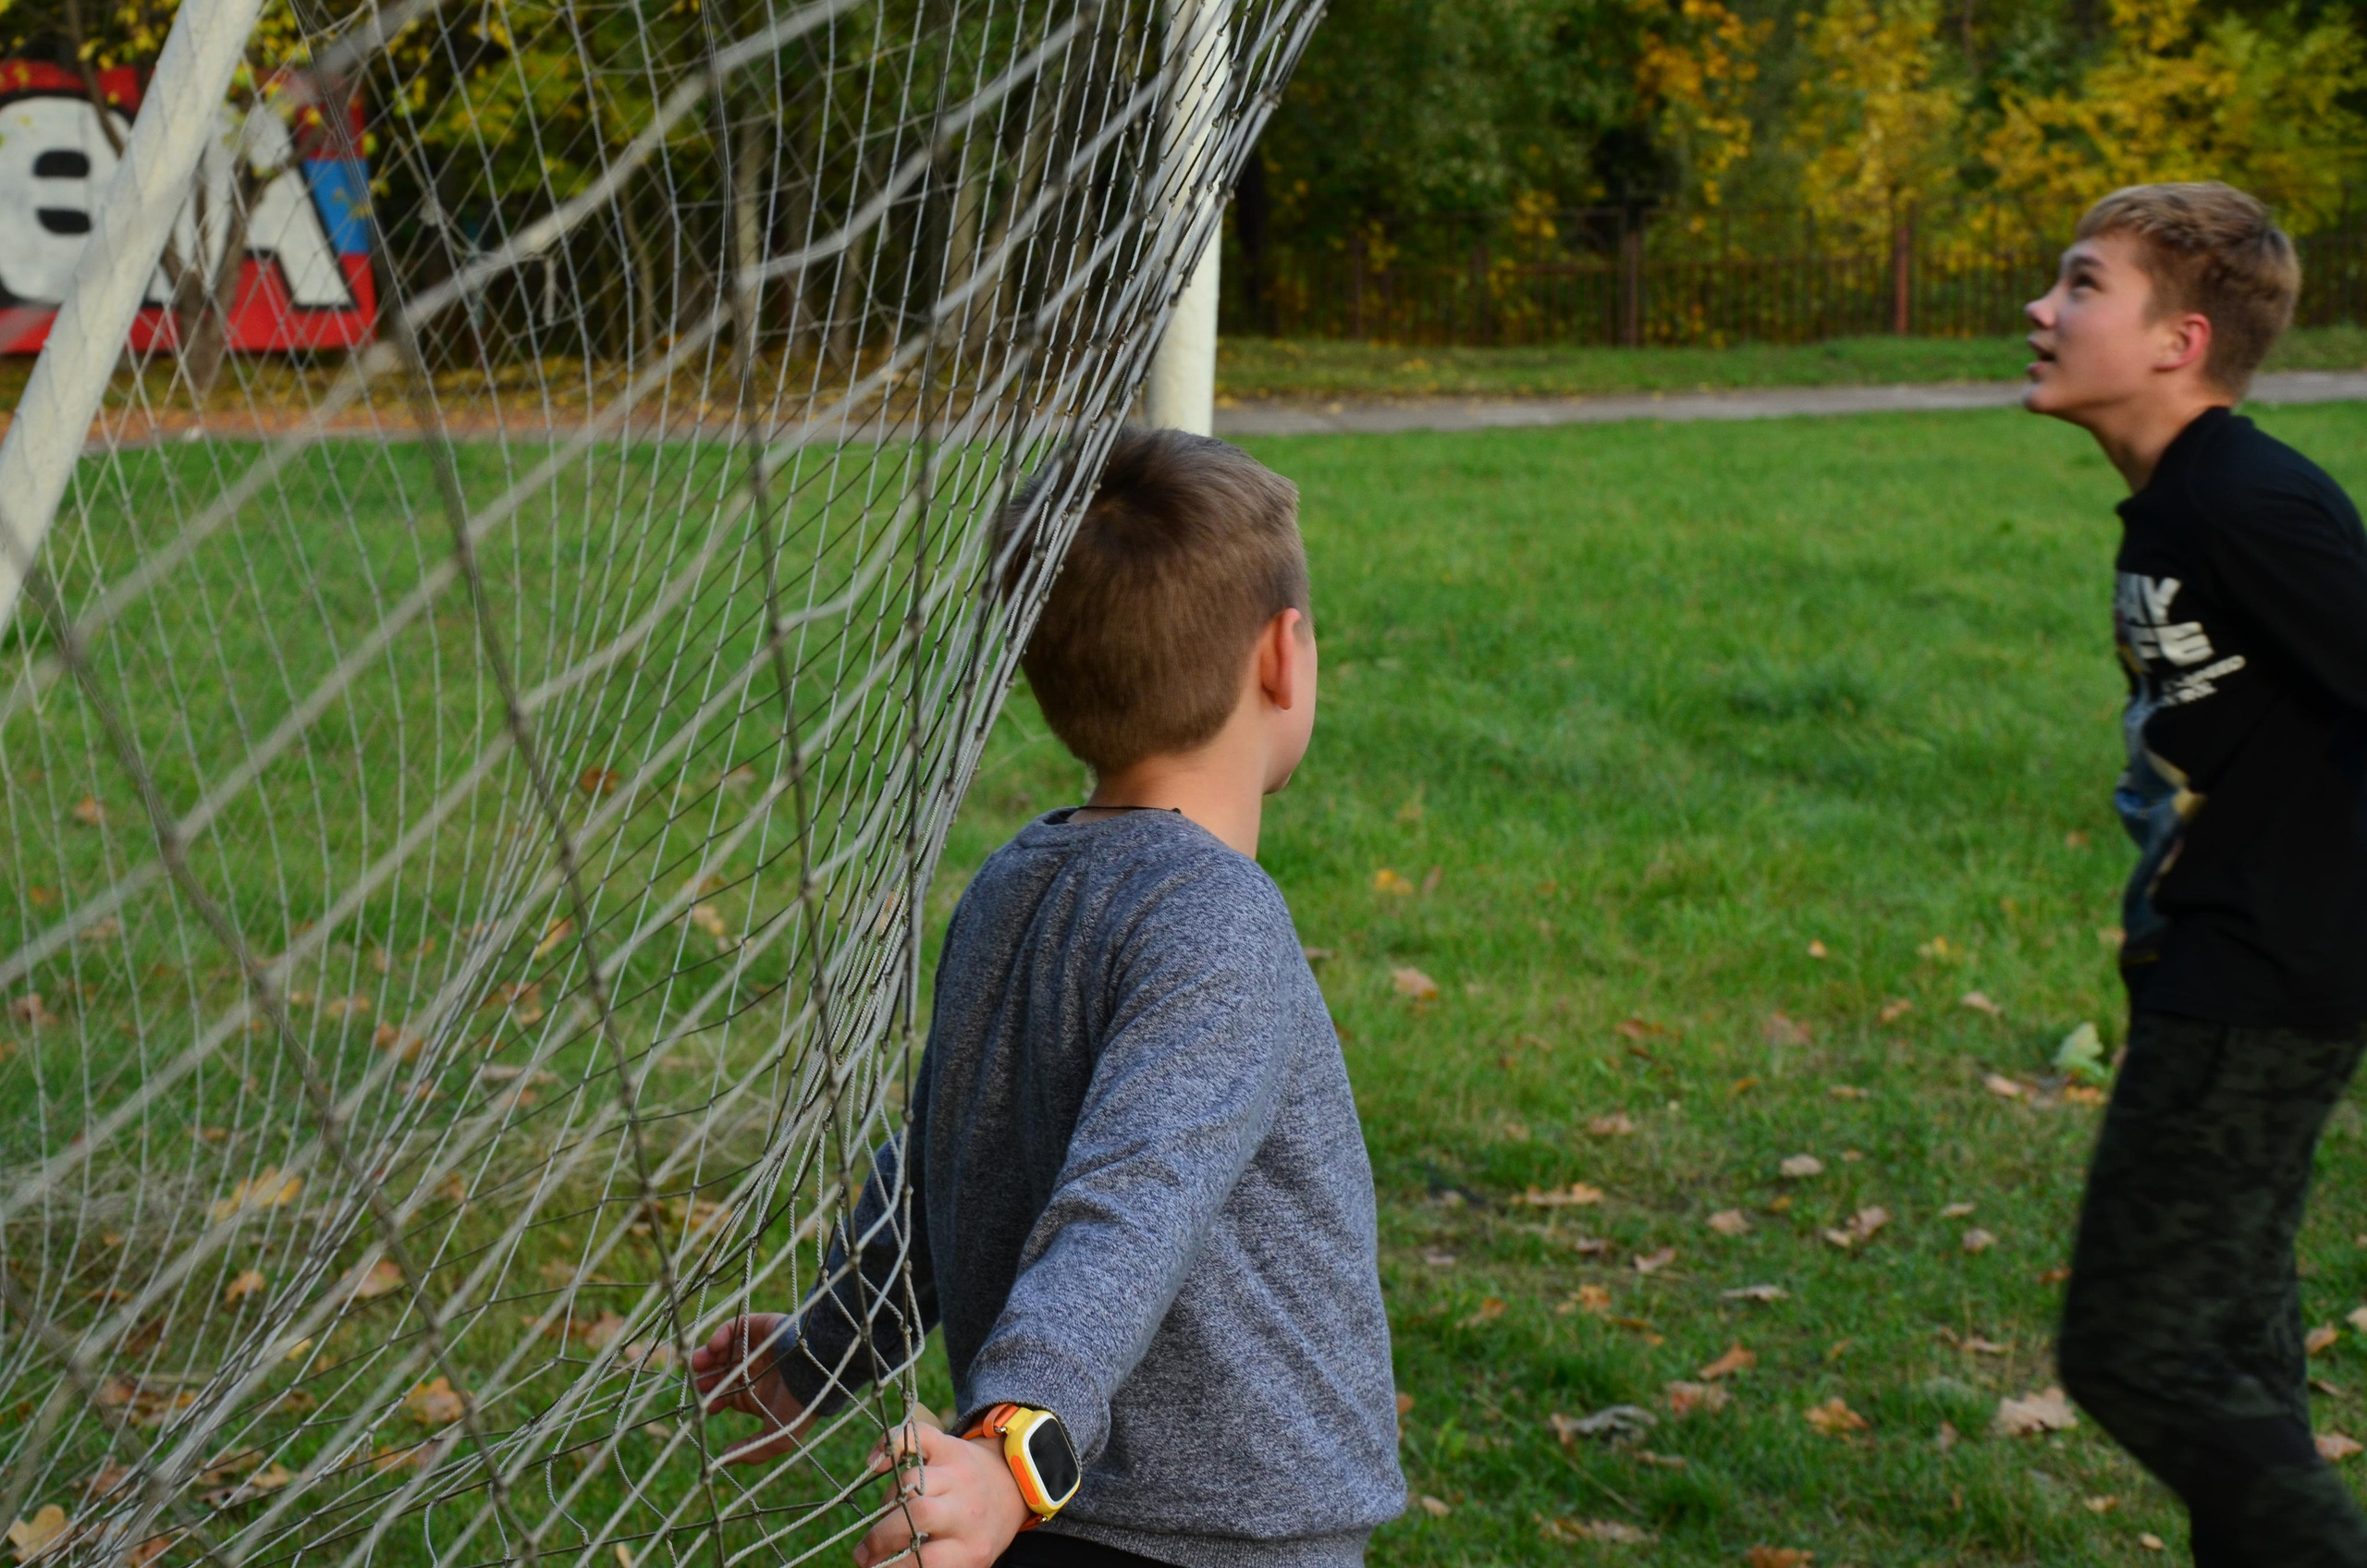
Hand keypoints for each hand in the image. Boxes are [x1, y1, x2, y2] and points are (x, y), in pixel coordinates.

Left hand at [691, 1313, 810, 1462]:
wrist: (820, 1371)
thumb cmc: (802, 1407)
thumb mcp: (778, 1438)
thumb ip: (752, 1450)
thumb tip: (724, 1460)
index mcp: (757, 1395)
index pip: (727, 1396)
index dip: (714, 1401)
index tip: (708, 1406)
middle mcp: (755, 1370)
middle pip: (721, 1372)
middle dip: (706, 1378)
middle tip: (699, 1383)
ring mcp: (757, 1348)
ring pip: (723, 1350)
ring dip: (707, 1356)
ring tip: (699, 1362)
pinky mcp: (761, 1327)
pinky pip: (735, 1327)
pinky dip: (721, 1334)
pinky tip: (714, 1346)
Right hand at [854, 1416, 1032, 1567]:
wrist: (1014, 1487)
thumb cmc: (980, 1531)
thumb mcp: (966, 1558)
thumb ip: (931, 1563)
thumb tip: (881, 1565)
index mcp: (972, 1547)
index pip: (925, 1560)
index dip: (891, 1566)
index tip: (871, 1567)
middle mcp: (966, 1510)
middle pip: (917, 1514)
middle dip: (882, 1534)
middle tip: (866, 1549)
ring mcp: (957, 1474)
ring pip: (911, 1480)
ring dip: (888, 1501)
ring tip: (888, 1515)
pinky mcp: (949, 1446)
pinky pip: (916, 1436)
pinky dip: (890, 1444)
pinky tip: (875, 1464)